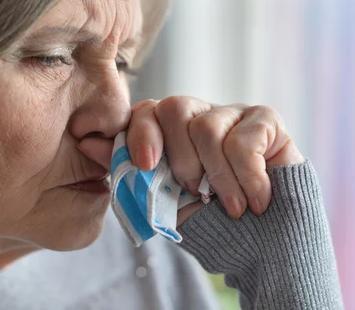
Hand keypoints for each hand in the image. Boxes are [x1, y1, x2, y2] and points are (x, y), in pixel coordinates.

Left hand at [79, 96, 304, 218]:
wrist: (263, 246)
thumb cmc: (212, 222)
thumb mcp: (164, 202)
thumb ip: (130, 172)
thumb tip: (87, 143)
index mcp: (172, 131)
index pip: (145, 112)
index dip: (139, 134)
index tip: (144, 165)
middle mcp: (200, 114)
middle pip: (174, 107)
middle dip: (179, 158)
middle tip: (194, 190)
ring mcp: (233, 113)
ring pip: (207, 127)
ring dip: (215, 178)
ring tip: (229, 205)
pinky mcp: (266, 120)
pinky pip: (243, 141)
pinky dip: (246, 180)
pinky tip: (255, 201)